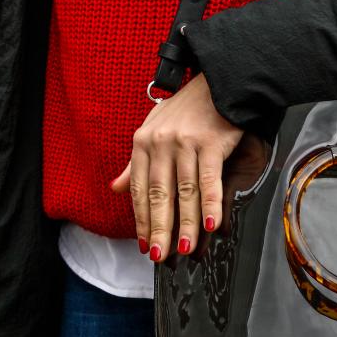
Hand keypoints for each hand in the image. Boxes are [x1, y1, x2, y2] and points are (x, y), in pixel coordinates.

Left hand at [111, 74, 243, 261]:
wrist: (219, 80)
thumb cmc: (189, 108)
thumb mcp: (154, 130)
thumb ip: (136, 163)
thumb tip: (116, 189)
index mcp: (143, 143)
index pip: (141, 190)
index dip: (142, 220)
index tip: (144, 244)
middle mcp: (160, 143)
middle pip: (160, 195)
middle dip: (159, 229)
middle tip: (159, 256)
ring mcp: (185, 143)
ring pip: (185, 193)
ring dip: (187, 225)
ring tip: (186, 249)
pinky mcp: (210, 142)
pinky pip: (209, 180)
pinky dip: (211, 205)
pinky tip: (212, 225)